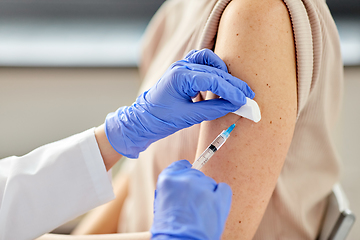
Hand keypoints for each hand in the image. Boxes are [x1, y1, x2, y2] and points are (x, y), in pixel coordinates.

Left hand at [105, 49, 254, 157]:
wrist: (143, 119)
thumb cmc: (160, 119)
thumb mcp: (188, 117)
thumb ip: (213, 109)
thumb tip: (234, 105)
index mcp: (180, 77)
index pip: (213, 80)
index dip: (231, 91)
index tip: (244, 100)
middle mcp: (181, 67)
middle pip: (214, 70)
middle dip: (233, 84)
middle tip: (248, 95)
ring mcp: (181, 66)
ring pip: (209, 61)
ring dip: (224, 73)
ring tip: (235, 88)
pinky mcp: (183, 70)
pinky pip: (202, 63)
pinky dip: (213, 71)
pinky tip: (218, 85)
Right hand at [151, 160, 231, 239]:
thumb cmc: (169, 231)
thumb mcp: (161, 205)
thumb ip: (172, 190)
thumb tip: (181, 185)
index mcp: (168, 181)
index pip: (179, 166)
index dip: (184, 170)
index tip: (187, 173)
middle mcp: (185, 180)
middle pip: (195, 174)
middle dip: (195, 186)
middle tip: (193, 204)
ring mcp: (203, 188)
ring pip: (209, 182)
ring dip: (206, 193)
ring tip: (201, 212)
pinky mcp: (218, 198)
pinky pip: (223, 188)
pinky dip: (221, 195)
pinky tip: (214, 206)